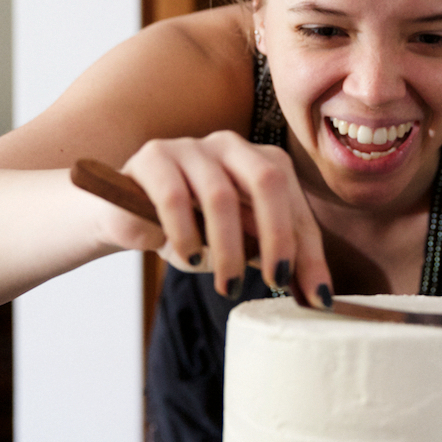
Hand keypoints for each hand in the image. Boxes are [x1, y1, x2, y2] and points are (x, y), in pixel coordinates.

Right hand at [120, 131, 331, 306]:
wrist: (124, 216)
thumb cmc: (190, 232)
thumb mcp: (236, 248)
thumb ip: (271, 259)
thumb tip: (316, 294)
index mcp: (261, 162)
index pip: (295, 203)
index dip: (310, 250)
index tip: (317, 296)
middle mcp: (231, 146)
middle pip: (268, 180)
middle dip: (278, 236)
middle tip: (276, 281)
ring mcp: (191, 147)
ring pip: (220, 195)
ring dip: (227, 249)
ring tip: (226, 284)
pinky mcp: (153, 157)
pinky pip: (174, 198)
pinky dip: (185, 236)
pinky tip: (190, 259)